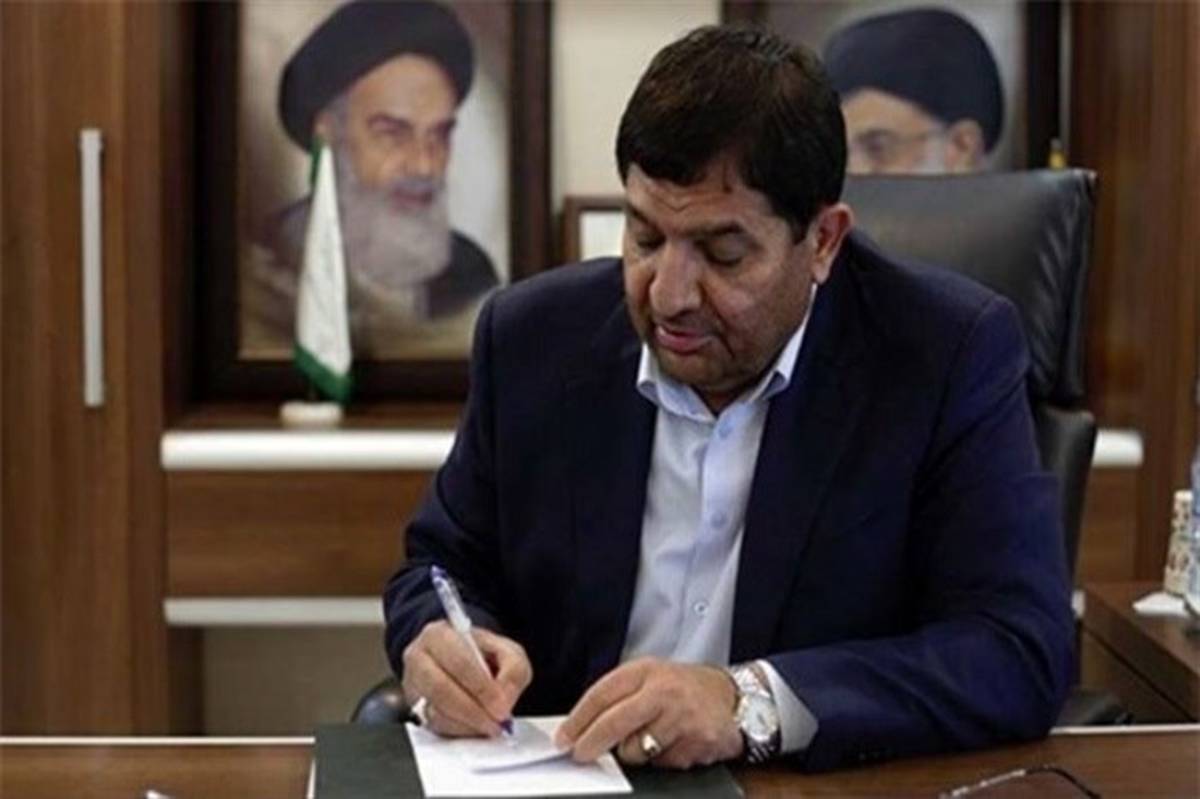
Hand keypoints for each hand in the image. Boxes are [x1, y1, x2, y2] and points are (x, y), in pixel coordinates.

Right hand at [401, 620, 531, 737]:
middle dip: (473, 710)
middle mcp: (419, 658)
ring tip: (490, 726)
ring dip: (467, 723)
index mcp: (439, 635)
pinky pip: (434, 725)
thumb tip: (504, 700)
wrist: (464, 659)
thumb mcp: (507, 651)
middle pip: (441, 689)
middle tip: (496, 722)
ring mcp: (413, 685)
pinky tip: (475, 728)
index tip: (501, 706)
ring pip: (435, 711)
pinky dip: (459, 730)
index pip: (459, 662)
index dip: (481, 687)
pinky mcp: (414, 708)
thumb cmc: (482, 653)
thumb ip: (513, 670)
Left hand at [554, 657, 742, 768]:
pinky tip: (675, 743)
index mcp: (645, 671)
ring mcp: (680, 716)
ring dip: (636, 753)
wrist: (733, 697)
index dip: (578, 719)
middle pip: (614, 722)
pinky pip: (662, 763)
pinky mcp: (696, 741)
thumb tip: (581, 728)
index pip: (601, 694)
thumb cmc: (683, 689)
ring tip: (653, 737)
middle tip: (580, 755)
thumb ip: (620, 698)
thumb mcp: (650, 679)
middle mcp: (662, 690)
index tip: (563, 738)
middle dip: (591, 743)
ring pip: (636, 750)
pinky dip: (663, 760)